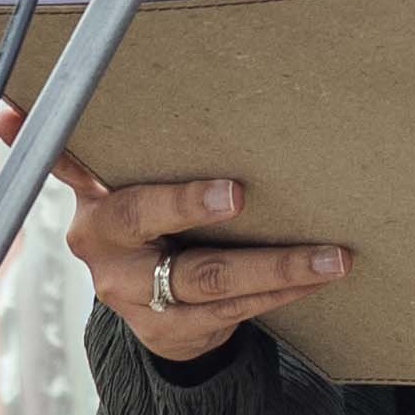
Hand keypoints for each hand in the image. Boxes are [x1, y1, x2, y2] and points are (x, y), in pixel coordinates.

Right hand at [65, 166, 349, 368]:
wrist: (127, 289)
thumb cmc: (134, 214)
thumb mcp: (112, 182)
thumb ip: (112, 151)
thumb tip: (78, 82)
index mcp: (99, 218)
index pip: (139, 211)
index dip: (185, 204)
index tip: (237, 194)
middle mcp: (115, 267)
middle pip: (187, 265)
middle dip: (258, 260)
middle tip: (316, 245)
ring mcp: (142, 306)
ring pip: (221, 291)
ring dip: (284, 273)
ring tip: (335, 259)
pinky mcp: (171, 332)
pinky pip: (235, 311)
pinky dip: (280, 292)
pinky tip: (316, 278)